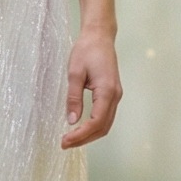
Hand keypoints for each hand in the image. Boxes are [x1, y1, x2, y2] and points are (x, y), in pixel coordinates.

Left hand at [61, 29, 120, 147]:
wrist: (99, 36)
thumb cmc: (86, 50)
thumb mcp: (74, 73)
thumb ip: (74, 97)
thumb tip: (71, 120)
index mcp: (106, 91)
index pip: (96, 122)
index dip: (81, 135)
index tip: (65, 141)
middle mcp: (115, 96)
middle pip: (103, 127)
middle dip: (84, 139)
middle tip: (64, 144)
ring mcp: (115, 95)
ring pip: (106, 124)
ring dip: (89, 135)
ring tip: (71, 139)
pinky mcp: (112, 94)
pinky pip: (106, 116)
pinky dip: (94, 127)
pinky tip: (81, 128)